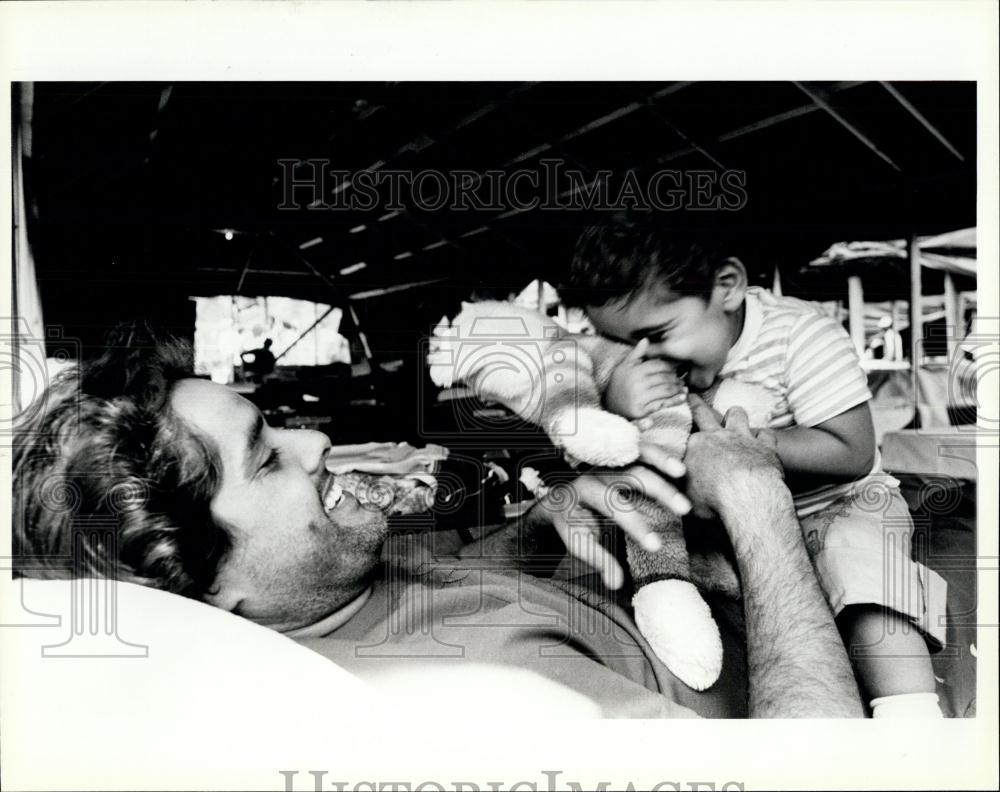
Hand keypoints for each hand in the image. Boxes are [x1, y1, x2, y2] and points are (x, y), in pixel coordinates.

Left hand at [532, 443, 689, 589]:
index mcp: (584, 490)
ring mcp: (609, 457)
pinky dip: (657, 448)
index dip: (635, 525)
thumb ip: (597, 559)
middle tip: (685, 509)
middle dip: (658, 490)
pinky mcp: (619, 453)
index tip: (656, 545)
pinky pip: (639, 444)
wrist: (559, 496)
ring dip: (661, 460)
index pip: (613, 505)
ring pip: (636, 452)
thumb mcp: (578, 541)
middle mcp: (597, 469)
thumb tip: (616, 583)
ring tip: (683, 473)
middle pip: (631, 474)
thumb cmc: (571, 522)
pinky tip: (676, 455)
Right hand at [605, 338, 686, 419]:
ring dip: (678, 389)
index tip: (675, 369)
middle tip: (681, 380)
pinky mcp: (642, 410)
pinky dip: (675, 401)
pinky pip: (663, 404)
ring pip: (666, 391)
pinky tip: (682, 398)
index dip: (670, 367)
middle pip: (665, 378)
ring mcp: (640, 398)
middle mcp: (637, 383)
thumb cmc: (619, 384)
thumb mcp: (624, 367)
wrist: (609, 405)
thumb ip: (636, 354)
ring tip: (682, 388)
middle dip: (676, 379)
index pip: (659, 366)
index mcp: (635, 371)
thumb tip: (646, 339)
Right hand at [683, 394, 784, 519]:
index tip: (674, 424)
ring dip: (735, 416)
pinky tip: (763, 442)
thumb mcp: (687, 496)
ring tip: (734, 418)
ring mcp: (742, 438)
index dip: (678, 428)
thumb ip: (682, 486)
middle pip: (704, 413)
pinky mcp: (765, 446)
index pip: (682, 433)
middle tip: (691, 396)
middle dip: (696, 404)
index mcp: (694, 446)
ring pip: (738, 414)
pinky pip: (766, 434)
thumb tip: (675, 487)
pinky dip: (764, 438)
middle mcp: (716, 436)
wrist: (747, 498)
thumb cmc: (714, 501)